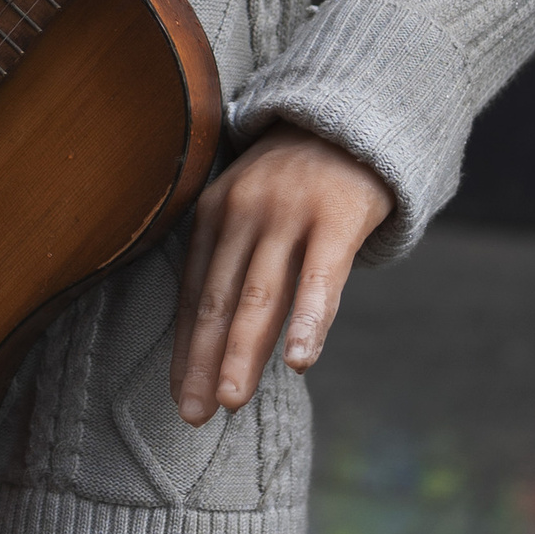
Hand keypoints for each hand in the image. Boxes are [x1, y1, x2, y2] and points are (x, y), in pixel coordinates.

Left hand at [169, 125, 392, 426]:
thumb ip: (236, 259)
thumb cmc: (299, 181)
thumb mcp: (251, 205)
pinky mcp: (337, 217)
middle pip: (219, 299)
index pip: (195, 293)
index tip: (179, 396)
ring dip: (242, 351)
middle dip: (203, 361)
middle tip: (193, 413)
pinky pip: (321, 278)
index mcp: (215, 214)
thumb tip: (216, 337)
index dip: (186, 349)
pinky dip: (309, 321)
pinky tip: (299, 360)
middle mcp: (244, 213)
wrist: (355, 120)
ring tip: (230, 398)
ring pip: (261, 295)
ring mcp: (289, 214)